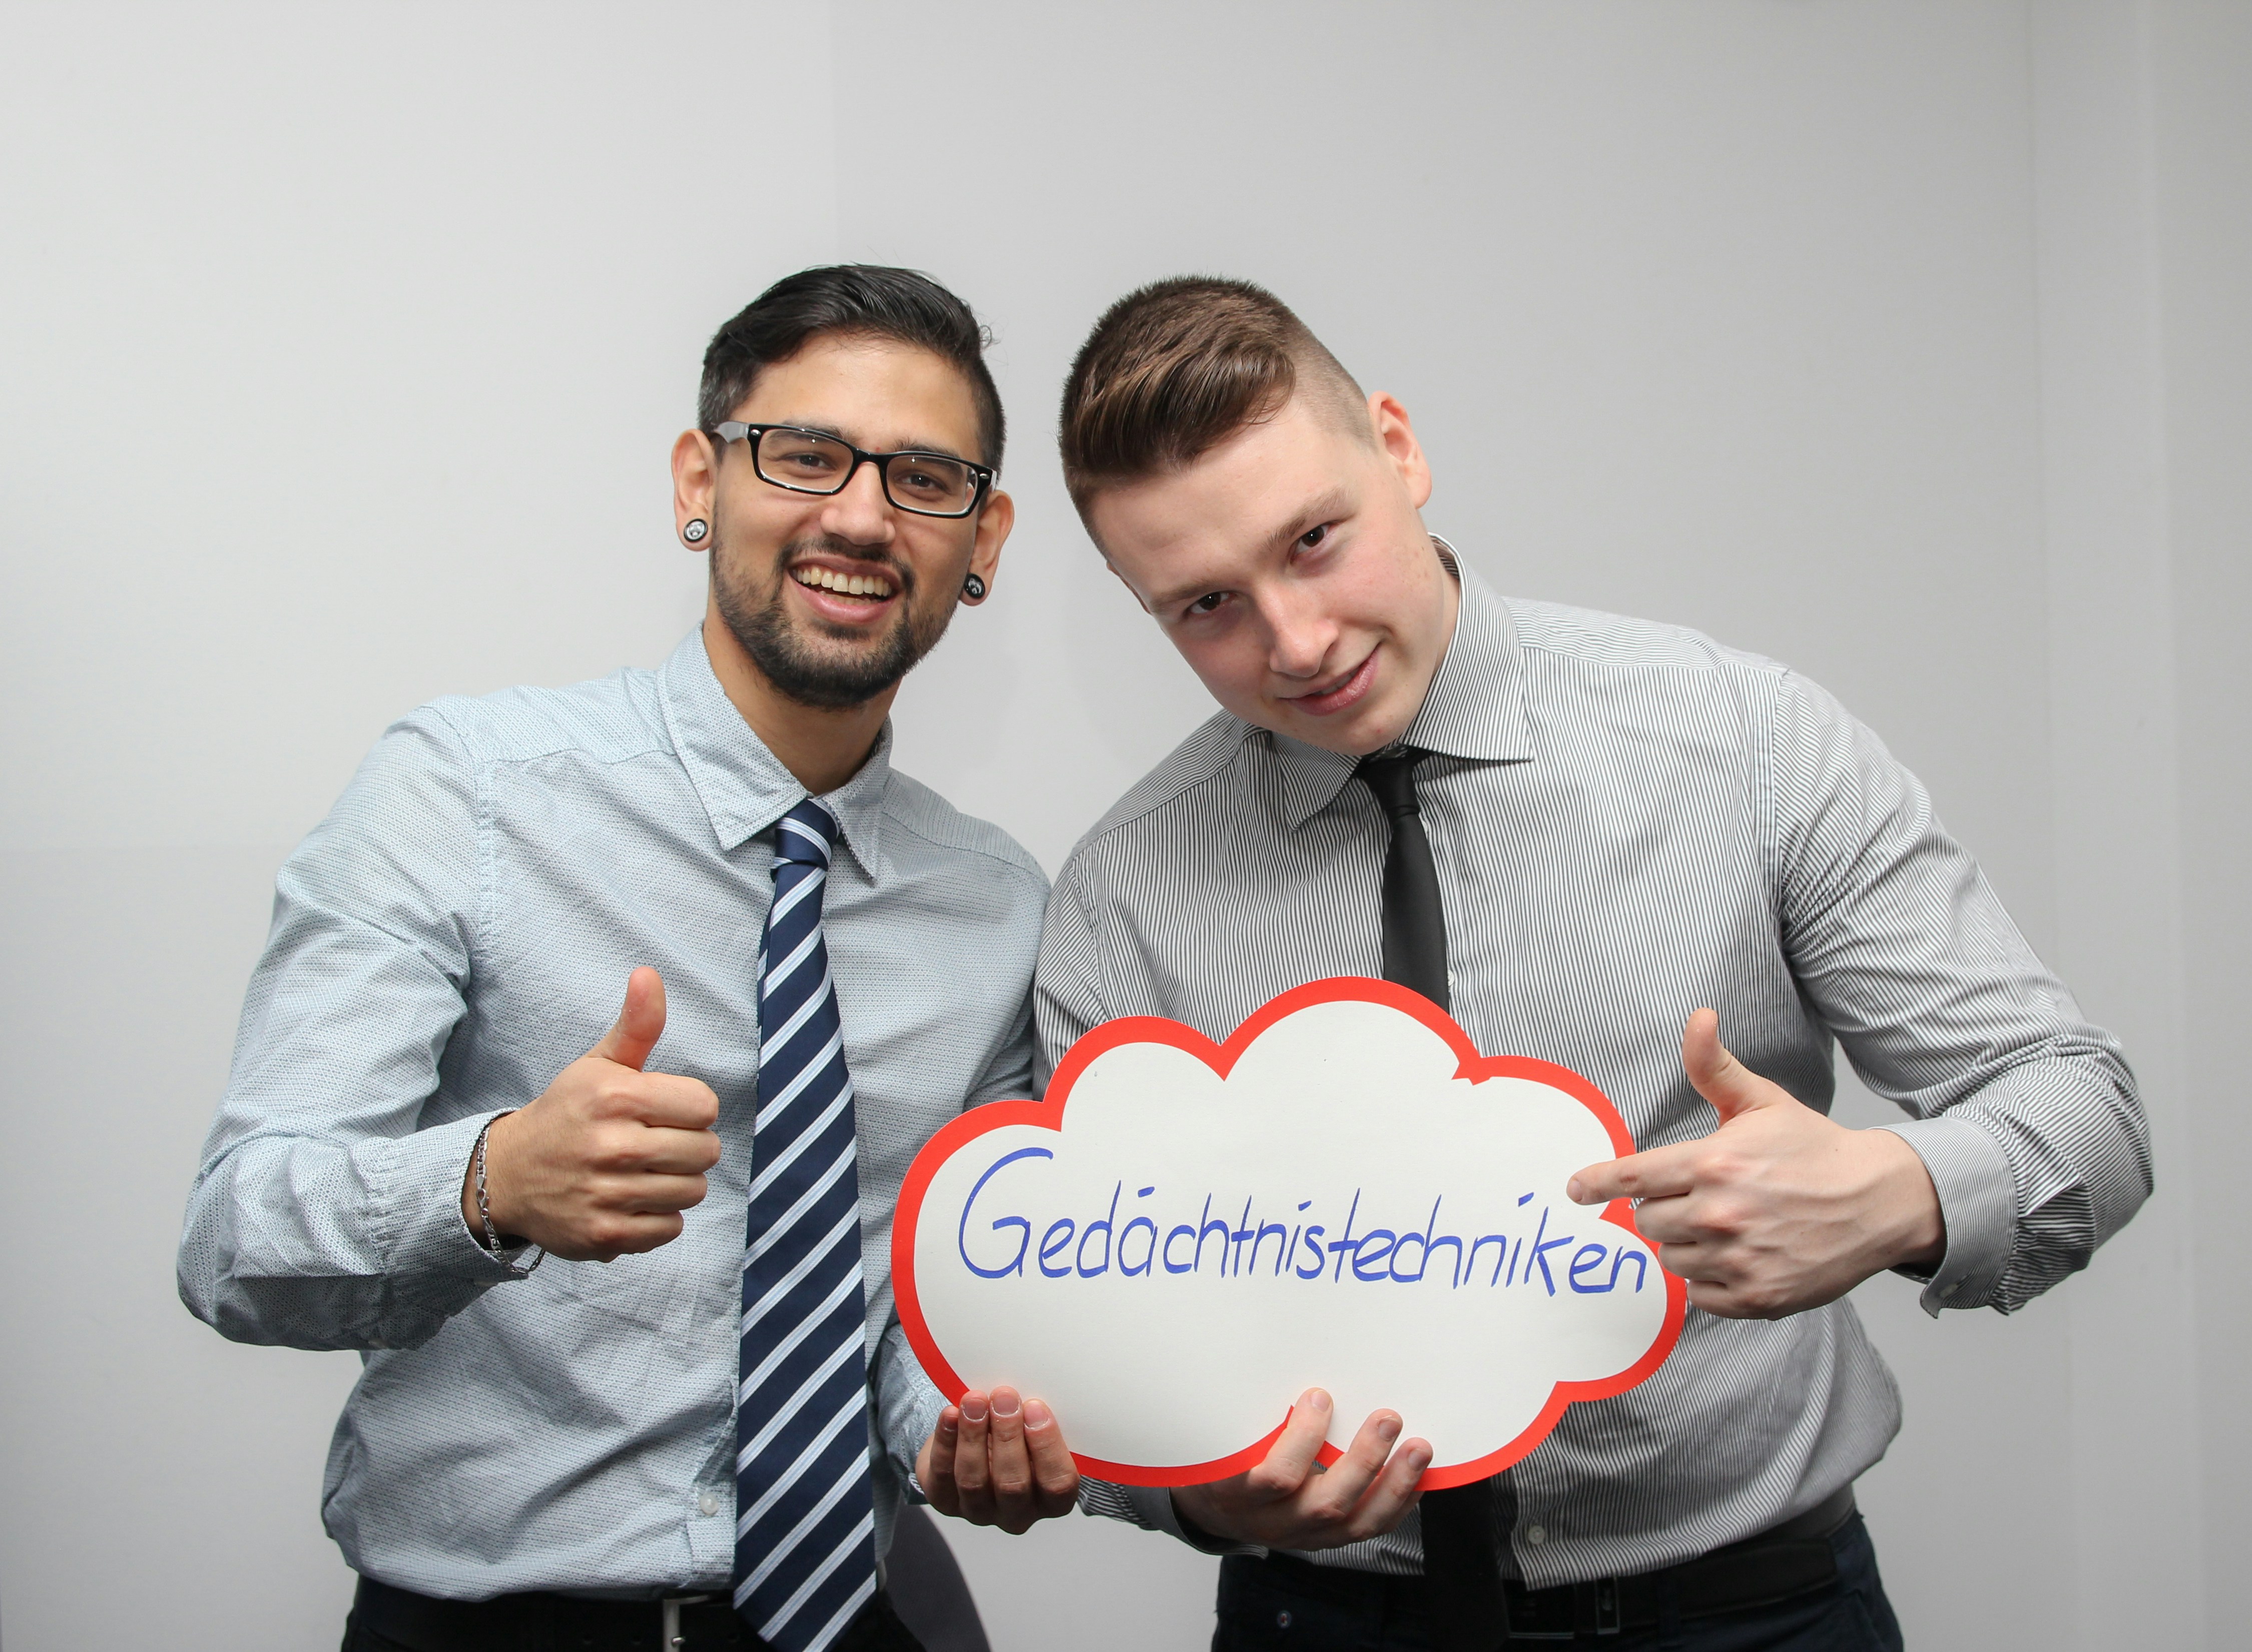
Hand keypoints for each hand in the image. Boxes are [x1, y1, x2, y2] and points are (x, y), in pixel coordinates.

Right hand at [463, 966, 722, 1260]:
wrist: (508, 1174)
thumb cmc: (568, 1113)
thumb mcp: (599, 1064)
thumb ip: (637, 1024)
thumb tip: (648, 974)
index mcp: (615, 1096)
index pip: (705, 1106)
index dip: (691, 1109)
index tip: (664, 1111)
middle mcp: (611, 1146)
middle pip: (706, 1151)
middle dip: (688, 1147)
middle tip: (655, 1144)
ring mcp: (606, 1194)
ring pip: (692, 1191)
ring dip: (676, 1183)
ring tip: (643, 1172)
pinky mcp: (604, 1235)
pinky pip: (670, 1228)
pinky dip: (657, 1218)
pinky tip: (630, 1201)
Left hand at [916, 1386, 1079, 1533]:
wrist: (977, 1443)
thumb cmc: (1018, 1435)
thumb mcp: (1036, 1428)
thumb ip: (1039, 1418)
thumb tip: (1033, 1390)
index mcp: (1051, 1499)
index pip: (1058, 1483)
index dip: (1047, 1446)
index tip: (1036, 1408)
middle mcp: (1017, 1513)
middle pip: (1013, 1484)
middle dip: (1007, 1435)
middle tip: (1003, 1397)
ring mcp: (979, 1512)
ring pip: (974, 1481)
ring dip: (973, 1435)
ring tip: (974, 1401)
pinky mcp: (946, 1501)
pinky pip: (943, 1475)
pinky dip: (946, 1441)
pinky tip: (951, 1414)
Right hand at [1170, 1388, 1428, 1550]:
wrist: (1220, 1509)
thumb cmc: (1223, 1459)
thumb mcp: (1221, 1436)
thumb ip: (1252, 1411)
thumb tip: (1295, 1363)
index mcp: (1238, 1492)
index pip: (1273, 1476)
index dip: (1301, 1440)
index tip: (1319, 1396)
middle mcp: (1273, 1522)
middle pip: (1325, 1502)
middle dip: (1363, 1460)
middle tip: (1388, 1418)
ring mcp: (1305, 1535)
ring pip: (1357, 1522)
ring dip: (1394, 1483)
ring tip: (1419, 1448)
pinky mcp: (1329, 1539)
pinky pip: (1370, 1527)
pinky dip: (1399, 1500)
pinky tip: (1415, 1474)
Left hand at [1567, 1008, 1944, 1317]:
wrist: (1877, 1201)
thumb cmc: (1814, 1149)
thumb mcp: (1762, 1102)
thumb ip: (1715, 1067)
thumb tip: (1697, 1017)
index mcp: (1714, 1164)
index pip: (1633, 1178)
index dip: (1597, 1183)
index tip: (1576, 1189)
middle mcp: (1721, 1214)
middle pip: (1647, 1220)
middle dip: (1662, 1207)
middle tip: (1698, 1195)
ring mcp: (1739, 1260)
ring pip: (1671, 1256)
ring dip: (1686, 1242)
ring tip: (1725, 1223)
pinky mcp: (1757, 1297)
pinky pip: (1699, 1292)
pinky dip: (1709, 1277)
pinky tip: (1737, 1254)